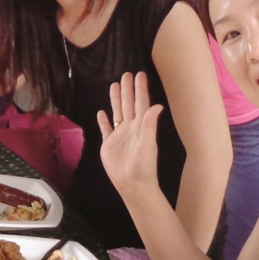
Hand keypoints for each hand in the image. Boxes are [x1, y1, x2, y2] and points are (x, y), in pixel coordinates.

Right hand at [97, 72, 164, 196]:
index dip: (140, 89)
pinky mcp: (109, 144)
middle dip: (127, 89)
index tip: (139, 74)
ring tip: (114, 85)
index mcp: (140, 126)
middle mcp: (130, 128)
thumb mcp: (147, 144)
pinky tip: (101, 112)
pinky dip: (103, 121)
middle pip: (127, 104)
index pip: (140, 103)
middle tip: (126, 74)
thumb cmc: (143, 166)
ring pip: (117, 113)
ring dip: (115, 100)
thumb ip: (149, 125)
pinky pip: (106, 129)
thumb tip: (157, 105)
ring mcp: (119, 136)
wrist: (132, 185)